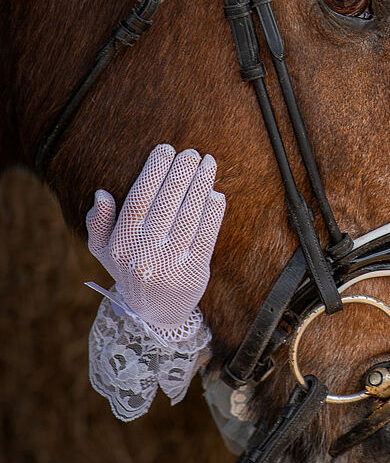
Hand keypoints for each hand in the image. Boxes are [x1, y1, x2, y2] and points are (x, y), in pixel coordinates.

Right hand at [86, 144, 224, 341]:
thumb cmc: (131, 268)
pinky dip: (213, 213)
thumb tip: (102, 194)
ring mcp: (169, 264)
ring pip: (188, 217)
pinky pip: (206, 236)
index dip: (153, 172)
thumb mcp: (105, 250)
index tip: (165, 150)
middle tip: (192, 153)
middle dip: (180, 173)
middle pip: (165, 205)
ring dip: (200, 186)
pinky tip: (216, 193)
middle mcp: (143, 254)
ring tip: (208, 164)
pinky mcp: (193, 272)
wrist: (154, 312)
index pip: (138, 200)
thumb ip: (100, 223)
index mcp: (120, 244)